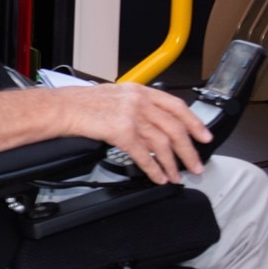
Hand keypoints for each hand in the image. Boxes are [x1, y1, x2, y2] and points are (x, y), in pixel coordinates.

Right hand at [60, 82, 211, 184]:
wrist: (63, 108)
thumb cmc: (83, 104)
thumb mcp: (117, 97)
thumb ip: (138, 106)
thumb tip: (154, 124)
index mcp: (141, 91)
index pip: (177, 106)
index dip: (194, 123)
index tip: (204, 136)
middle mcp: (140, 102)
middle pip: (174, 128)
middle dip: (188, 150)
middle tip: (196, 165)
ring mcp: (131, 116)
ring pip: (162, 143)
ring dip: (172, 164)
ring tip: (176, 176)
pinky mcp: (120, 131)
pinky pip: (143, 155)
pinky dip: (153, 169)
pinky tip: (158, 177)